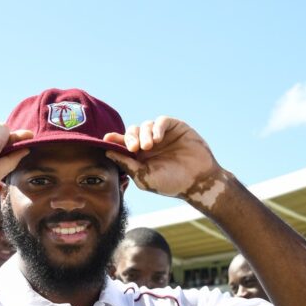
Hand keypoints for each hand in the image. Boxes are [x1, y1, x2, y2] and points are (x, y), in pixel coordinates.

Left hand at [103, 116, 223, 200]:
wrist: (198, 182)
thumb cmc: (170, 184)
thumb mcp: (144, 177)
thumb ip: (127, 165)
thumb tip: (107, 153)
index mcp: (139, 156)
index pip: (123, 144)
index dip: (115, 139)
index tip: (107, 138)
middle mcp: (149, 144)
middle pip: (132, 131)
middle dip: (130, 137)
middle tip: (134, 148)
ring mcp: (162, 135)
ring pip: (145, 125)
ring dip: (144, 134)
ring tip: (148, 147)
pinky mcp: (175, 127)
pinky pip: (161, 121)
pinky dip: (157, 128)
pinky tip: (157, 139)